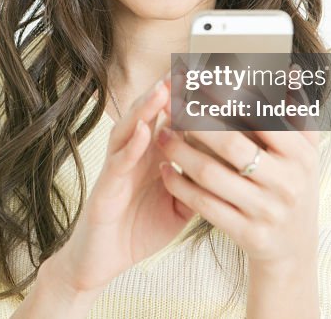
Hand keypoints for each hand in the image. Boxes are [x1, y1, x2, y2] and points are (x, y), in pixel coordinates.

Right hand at [47, 74, 194, 293]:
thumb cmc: (136, 229)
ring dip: (147, 108)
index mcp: (153, 157)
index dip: (186, 100)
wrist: (102, 262)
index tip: (209, 80)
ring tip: (163, 88)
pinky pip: (119, 162)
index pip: (170, 120)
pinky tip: (144, 131)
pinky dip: (131, 145)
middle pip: (149, 115)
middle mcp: (134, 155)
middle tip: (187, 68)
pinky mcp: (105, 187)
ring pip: (131, 129)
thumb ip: (198, 184)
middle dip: (167, 91)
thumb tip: (229, 170)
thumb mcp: (178, 206)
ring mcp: (118, 168)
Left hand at [155, 67, 318, 268]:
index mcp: (301, 154)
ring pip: (211, 175)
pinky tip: (164, 170)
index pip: (261, 117)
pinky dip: (180, 185)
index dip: (227, 96)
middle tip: (171, 105)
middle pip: (231, 144)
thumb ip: (295, 111)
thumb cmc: (291, 184)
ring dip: (180, 151)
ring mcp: (267, 210)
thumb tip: (289, 70)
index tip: (197, 81)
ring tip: (161, 135)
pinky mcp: (248, 234)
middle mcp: (287, 182)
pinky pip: (204, 205)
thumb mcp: (304, 151)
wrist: (293, 248)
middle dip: (195, 121)